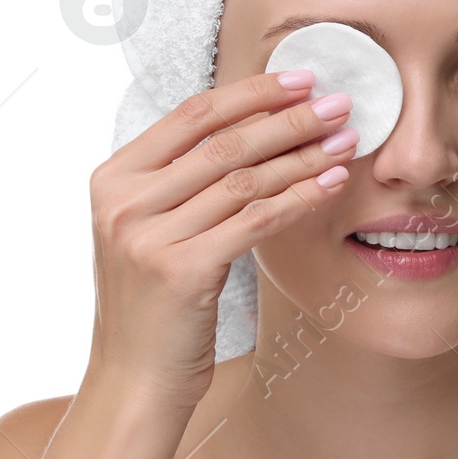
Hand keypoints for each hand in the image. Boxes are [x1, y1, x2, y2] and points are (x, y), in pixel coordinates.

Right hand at [82, 70, 355, 409]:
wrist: (134, 380)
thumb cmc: (155, 307)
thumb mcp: (149, 232)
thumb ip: (179, 183)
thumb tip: (252, 129)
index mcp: (112, 179)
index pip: (191, 116)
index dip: (250, 92)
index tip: (300, 78)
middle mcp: (124, 202)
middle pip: (223, 143)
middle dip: (288, 119)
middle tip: (338, 103)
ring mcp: (148, 236)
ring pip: (244, 180)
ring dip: (303, 156)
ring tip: (345, 140)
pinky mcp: (181, 270)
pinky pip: (255, 221)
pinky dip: (298, 198)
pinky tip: (330, 186)